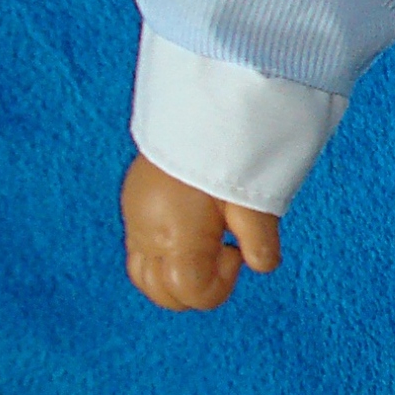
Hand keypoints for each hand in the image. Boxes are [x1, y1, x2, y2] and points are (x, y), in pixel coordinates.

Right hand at [121, 155, 281, 309]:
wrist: (201, 101)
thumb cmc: (231, 148)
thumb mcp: (254, 197)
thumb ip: (258, 240)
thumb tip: (262, 266)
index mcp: (178, 236)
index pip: (191, 292)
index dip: (219, 287)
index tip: (235, 254)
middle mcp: (149, 233)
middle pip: (162, 293)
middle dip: (195, 288)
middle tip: (224, 254)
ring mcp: (135, 218)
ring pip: (143, 276)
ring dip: (175, 276)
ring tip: (207, 244)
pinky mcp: (132, 202)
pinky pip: (138, 249)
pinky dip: (162, 255)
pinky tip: (191, 230)